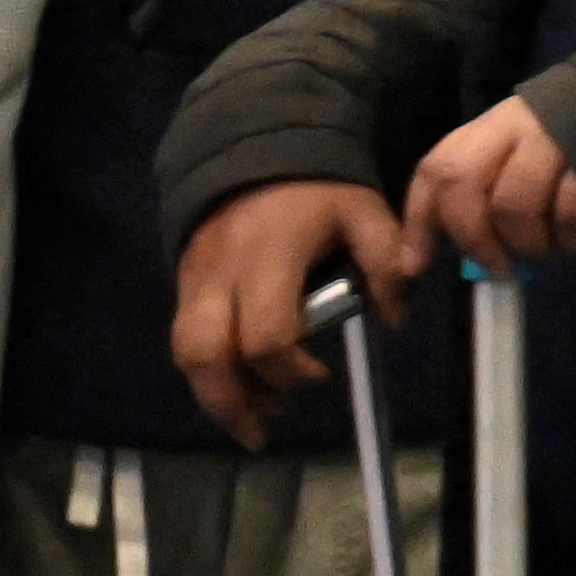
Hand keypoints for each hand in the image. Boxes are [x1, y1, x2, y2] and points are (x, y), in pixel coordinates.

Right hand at [171, 177, 417, 446]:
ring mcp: (194, 278)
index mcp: (268, 259)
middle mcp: (220, 275)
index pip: (267, 336)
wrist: (251, 143)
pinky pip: (184, 336)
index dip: (291, 370)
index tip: (321, 374)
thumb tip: (393, 319)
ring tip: (250, 416)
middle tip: (260, 432)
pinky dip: (208, 368)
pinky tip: (238, 382)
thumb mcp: (364, 212)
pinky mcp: (183, 279)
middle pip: (204, 355)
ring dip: (214, 392)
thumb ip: (387, 262)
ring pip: (185, 351)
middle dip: (230, 402)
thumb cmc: (313, 186)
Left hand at [401, 92, 575, 277]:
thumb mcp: (517, 159)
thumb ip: (485, 197)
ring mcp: (552, 140)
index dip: (419, 221)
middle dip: (472, 238)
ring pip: (513, 205)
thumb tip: (448, 254)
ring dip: (527, 244)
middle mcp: (509, 129)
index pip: (434, 171)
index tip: (415, 265)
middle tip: (498, 268)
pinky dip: (572, 239)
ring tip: (547, 252)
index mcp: (483, 132)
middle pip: (462, 184)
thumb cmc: (567, 149)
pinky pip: (570, 212)